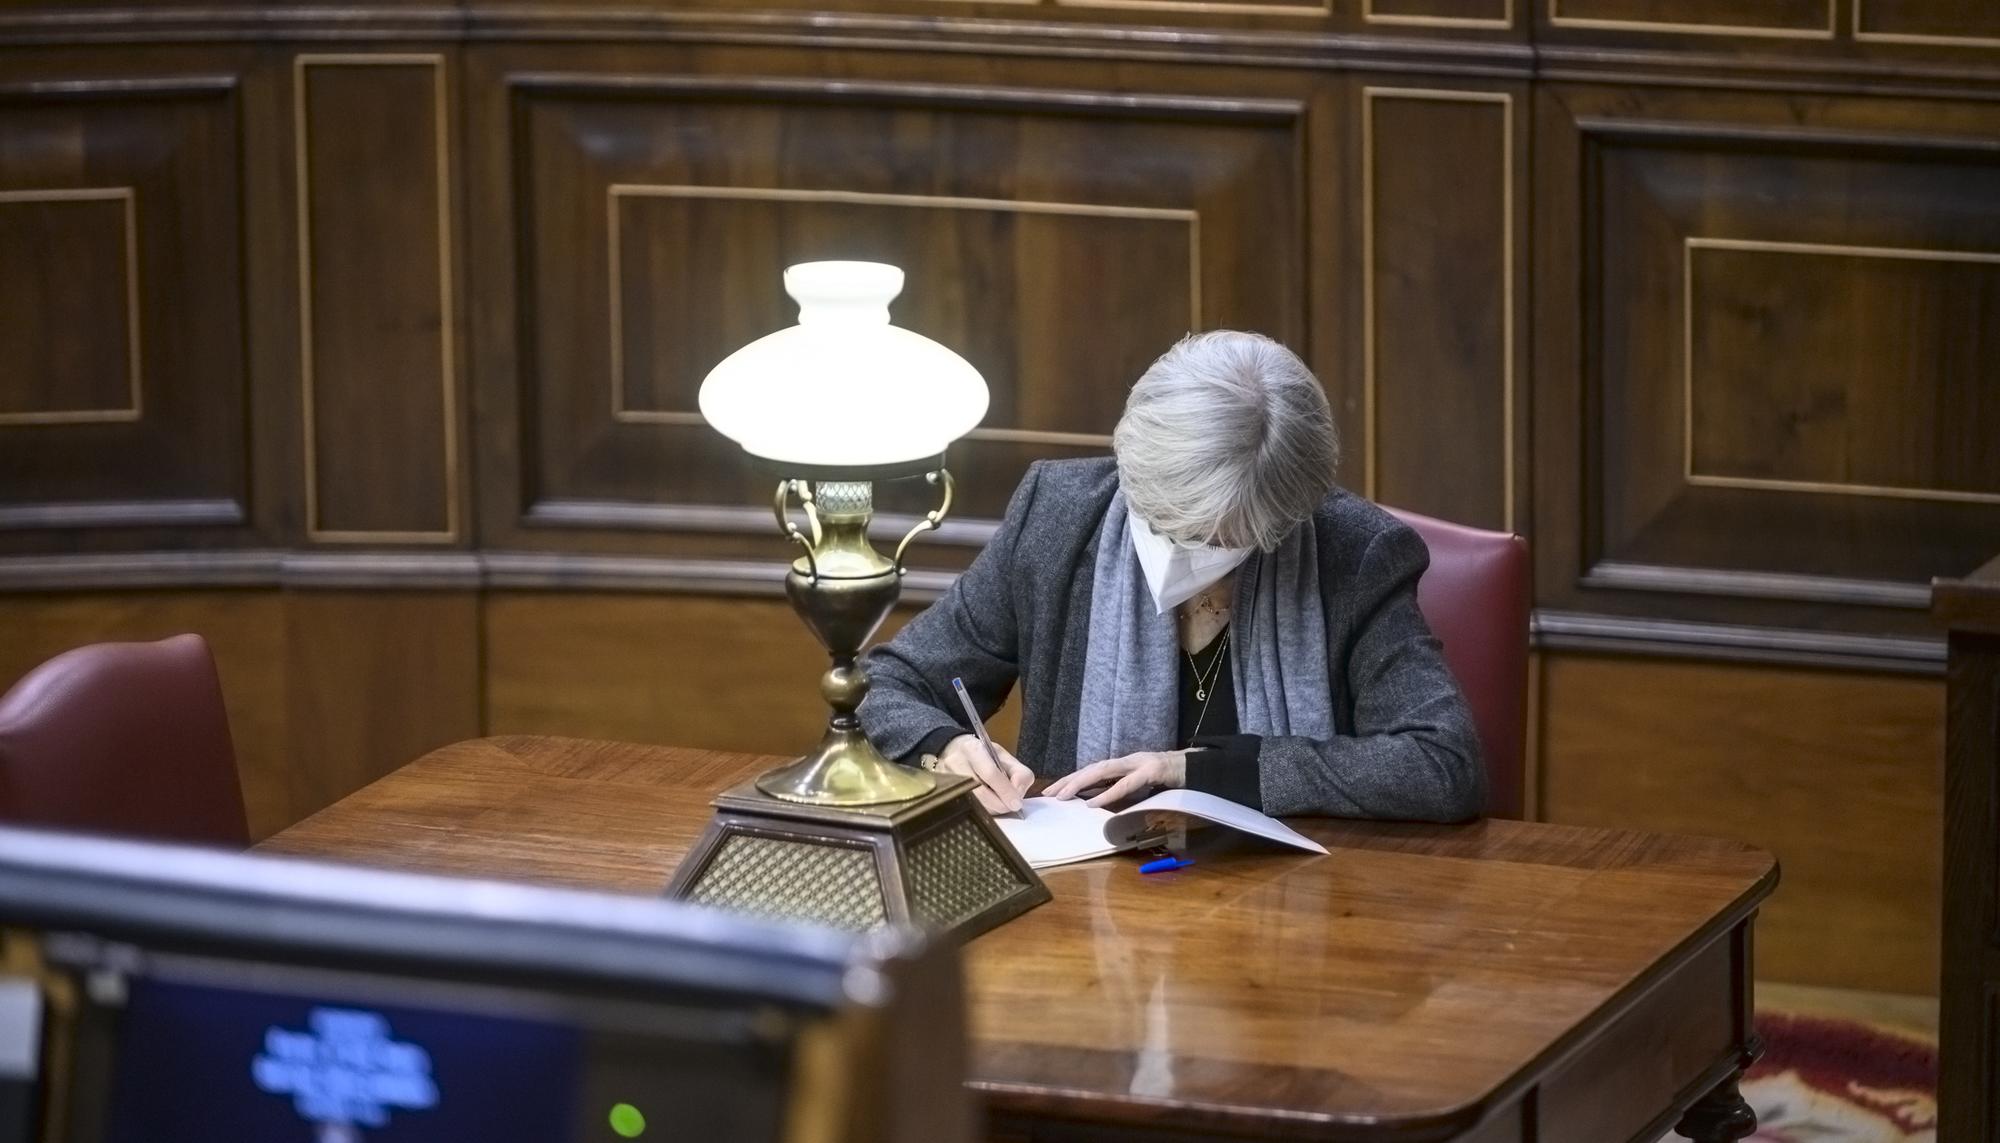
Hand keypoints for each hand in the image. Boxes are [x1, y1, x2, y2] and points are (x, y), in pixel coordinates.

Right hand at [930, 735, 1032, 814]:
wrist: (952, 751)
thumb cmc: (982, 755)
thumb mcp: (1004, 757)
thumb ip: (1019, 773)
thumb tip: (1018, 793)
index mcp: (973, 749)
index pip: (990, 774)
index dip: (1006, 791)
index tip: (1017, 803)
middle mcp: (956, 763)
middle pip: (980, 793)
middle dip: (1000, 804)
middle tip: (1010, 805)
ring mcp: (946, 779)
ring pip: (973, 804)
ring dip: (992, 808)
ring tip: (998, 801)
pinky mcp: (943, 792)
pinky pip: (966, 807)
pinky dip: (982, 809)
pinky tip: (987, 803)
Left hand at [1044, 751, 1187, 807]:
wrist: (1200, 769)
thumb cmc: (1172, 781)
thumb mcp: (1144, 787)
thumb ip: (1124, 790)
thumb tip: (1101, 803)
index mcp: (1125, 765)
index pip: (1093, 771)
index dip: (1073, 779)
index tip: (1053, 791)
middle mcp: (1129, 761)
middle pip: (1092, 768)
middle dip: (1069, 780)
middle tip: (1049, 794)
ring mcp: (1140, 763)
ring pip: (1104, 770)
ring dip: (1081, 783)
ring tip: (1064, 795)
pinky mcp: (1153, 770)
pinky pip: (1126, 784)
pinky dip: (1108, 793)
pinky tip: (1093, 803)